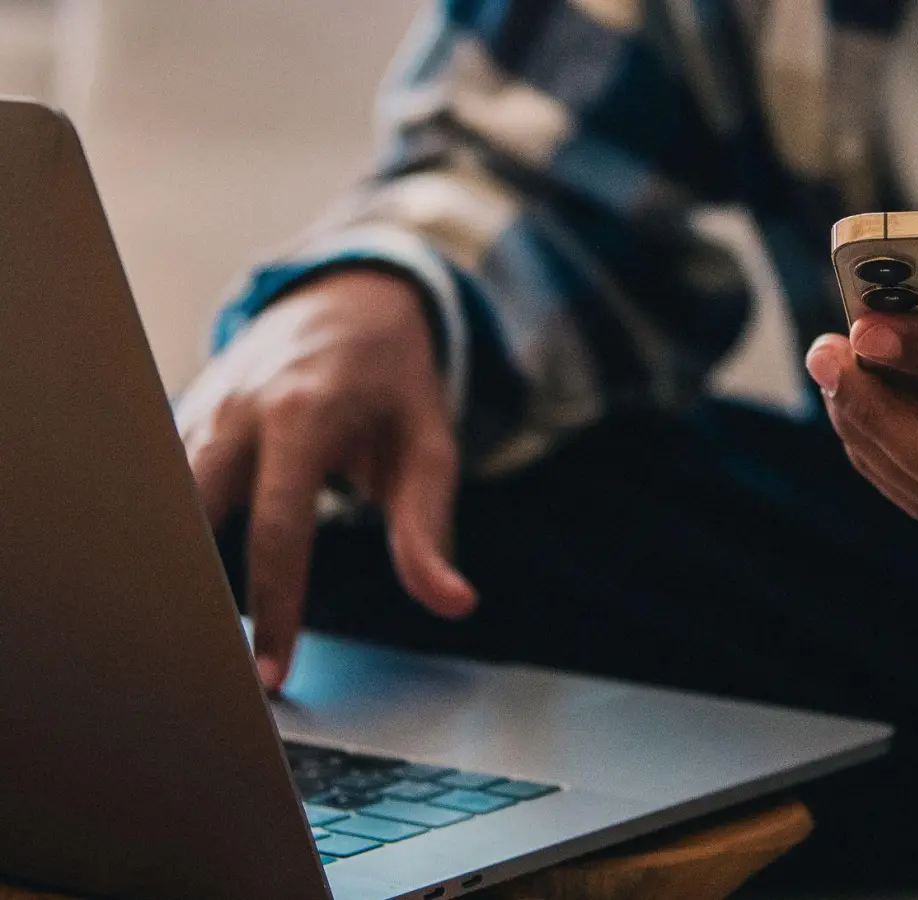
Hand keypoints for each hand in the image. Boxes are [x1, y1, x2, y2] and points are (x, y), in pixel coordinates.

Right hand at [176, 270, 475, 691]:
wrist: (349, 301)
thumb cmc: (396, 384)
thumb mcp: (430, 446)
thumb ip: (429, 529)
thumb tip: (454, 604)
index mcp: (305, 415)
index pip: (278, 531)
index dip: (275, 611)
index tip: (271, 678)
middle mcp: (240, 411)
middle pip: (193, 513)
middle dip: (195, 593)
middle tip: (209, 672)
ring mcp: (202, 409)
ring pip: (165, 499)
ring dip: (176, 568)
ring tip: (194, 645)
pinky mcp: (183, 417)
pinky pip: (162, 483)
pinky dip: (170, 537)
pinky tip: (178, 593)